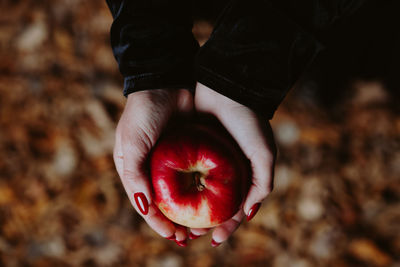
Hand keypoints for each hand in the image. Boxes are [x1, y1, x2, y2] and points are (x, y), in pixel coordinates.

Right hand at [114, 89, 192, 244]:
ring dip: (188, 211)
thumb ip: (135, 174)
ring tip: (200, 227)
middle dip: (174, 222)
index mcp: (133, 169)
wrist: (166, 81)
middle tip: (189, 238)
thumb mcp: (133, 142)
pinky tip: (209, 202)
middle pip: (163, 203)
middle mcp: (150, 168)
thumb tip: (145, 208)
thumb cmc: (144, 112)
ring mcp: (169, 161)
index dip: (157, 223)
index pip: (144, 204)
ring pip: (179, 194)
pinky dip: (198, 191)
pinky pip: (192, 176)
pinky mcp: (186, 152)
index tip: (172, 236)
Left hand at [193, 83, 275, 245]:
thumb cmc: (248, 120)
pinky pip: (182, 174)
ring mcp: (207, 159)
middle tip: (190, 236)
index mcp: (244, 174)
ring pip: (195, 193)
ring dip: (188, 211)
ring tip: (178, 225)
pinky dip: (177, 189)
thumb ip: (262, 184)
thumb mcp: (264, 153)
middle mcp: (225, 170)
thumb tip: (249, 214)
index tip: (214, 239)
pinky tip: (169, 201)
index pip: (236, 208)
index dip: (227, 226)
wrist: (226, 86)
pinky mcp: (190, 148)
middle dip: (203, 223)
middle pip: (213, 205)